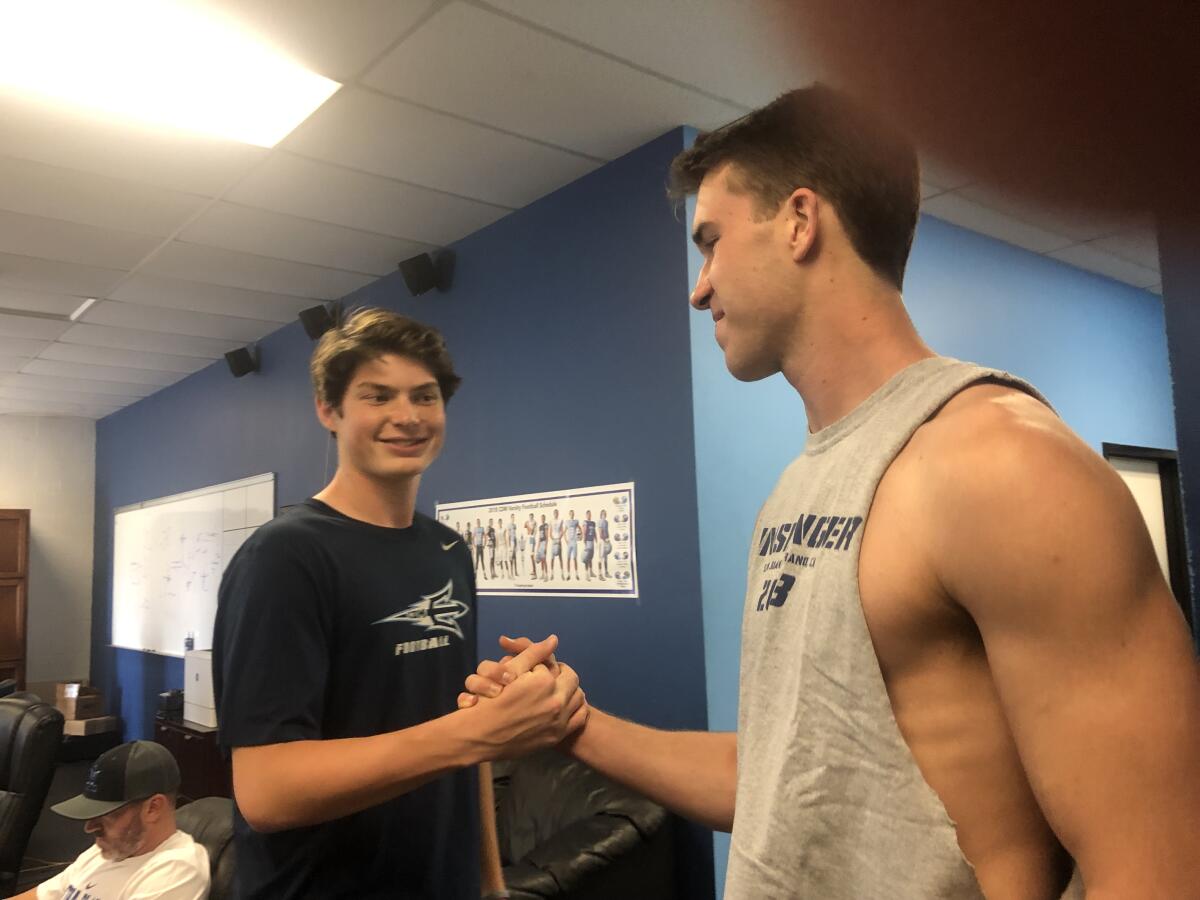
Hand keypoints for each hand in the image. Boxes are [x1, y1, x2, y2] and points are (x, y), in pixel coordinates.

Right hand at [461, 637, 587, 757]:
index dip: (544, 665)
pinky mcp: (557, 736)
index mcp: (544, 682)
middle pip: (572, 678)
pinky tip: (564, 706)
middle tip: (549, 677)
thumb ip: (533, 652)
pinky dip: (576, 709)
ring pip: (579, 697)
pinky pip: (579, 718)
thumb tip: (554, 639)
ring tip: (557, 690)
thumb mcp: (509, 671)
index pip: (554, 665)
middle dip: (562, 675)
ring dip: (570, 690)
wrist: (480, 736)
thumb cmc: (490, 700)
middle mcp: (555, 702)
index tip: (535, 670)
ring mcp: (558, 721)